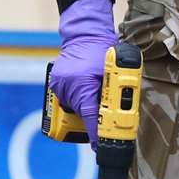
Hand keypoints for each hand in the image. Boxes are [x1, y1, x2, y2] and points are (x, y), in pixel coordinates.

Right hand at [50, 0, 115, 147]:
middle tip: (105, 117)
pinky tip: (87, 90)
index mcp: (82, 84)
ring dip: (86, 108)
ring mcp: (60, 85)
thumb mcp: (113, 71)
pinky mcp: (57, 83)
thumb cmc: (103, 49)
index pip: (90, 116)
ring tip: (97, 95)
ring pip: (75, 108)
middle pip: (82, 114)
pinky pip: (69, 99)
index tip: (101, 144)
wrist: (85, 33)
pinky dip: (79, 100)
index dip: (96, 132)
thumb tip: (121, 113)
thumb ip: (115, 91)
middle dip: (93, 118)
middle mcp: (67, 87)